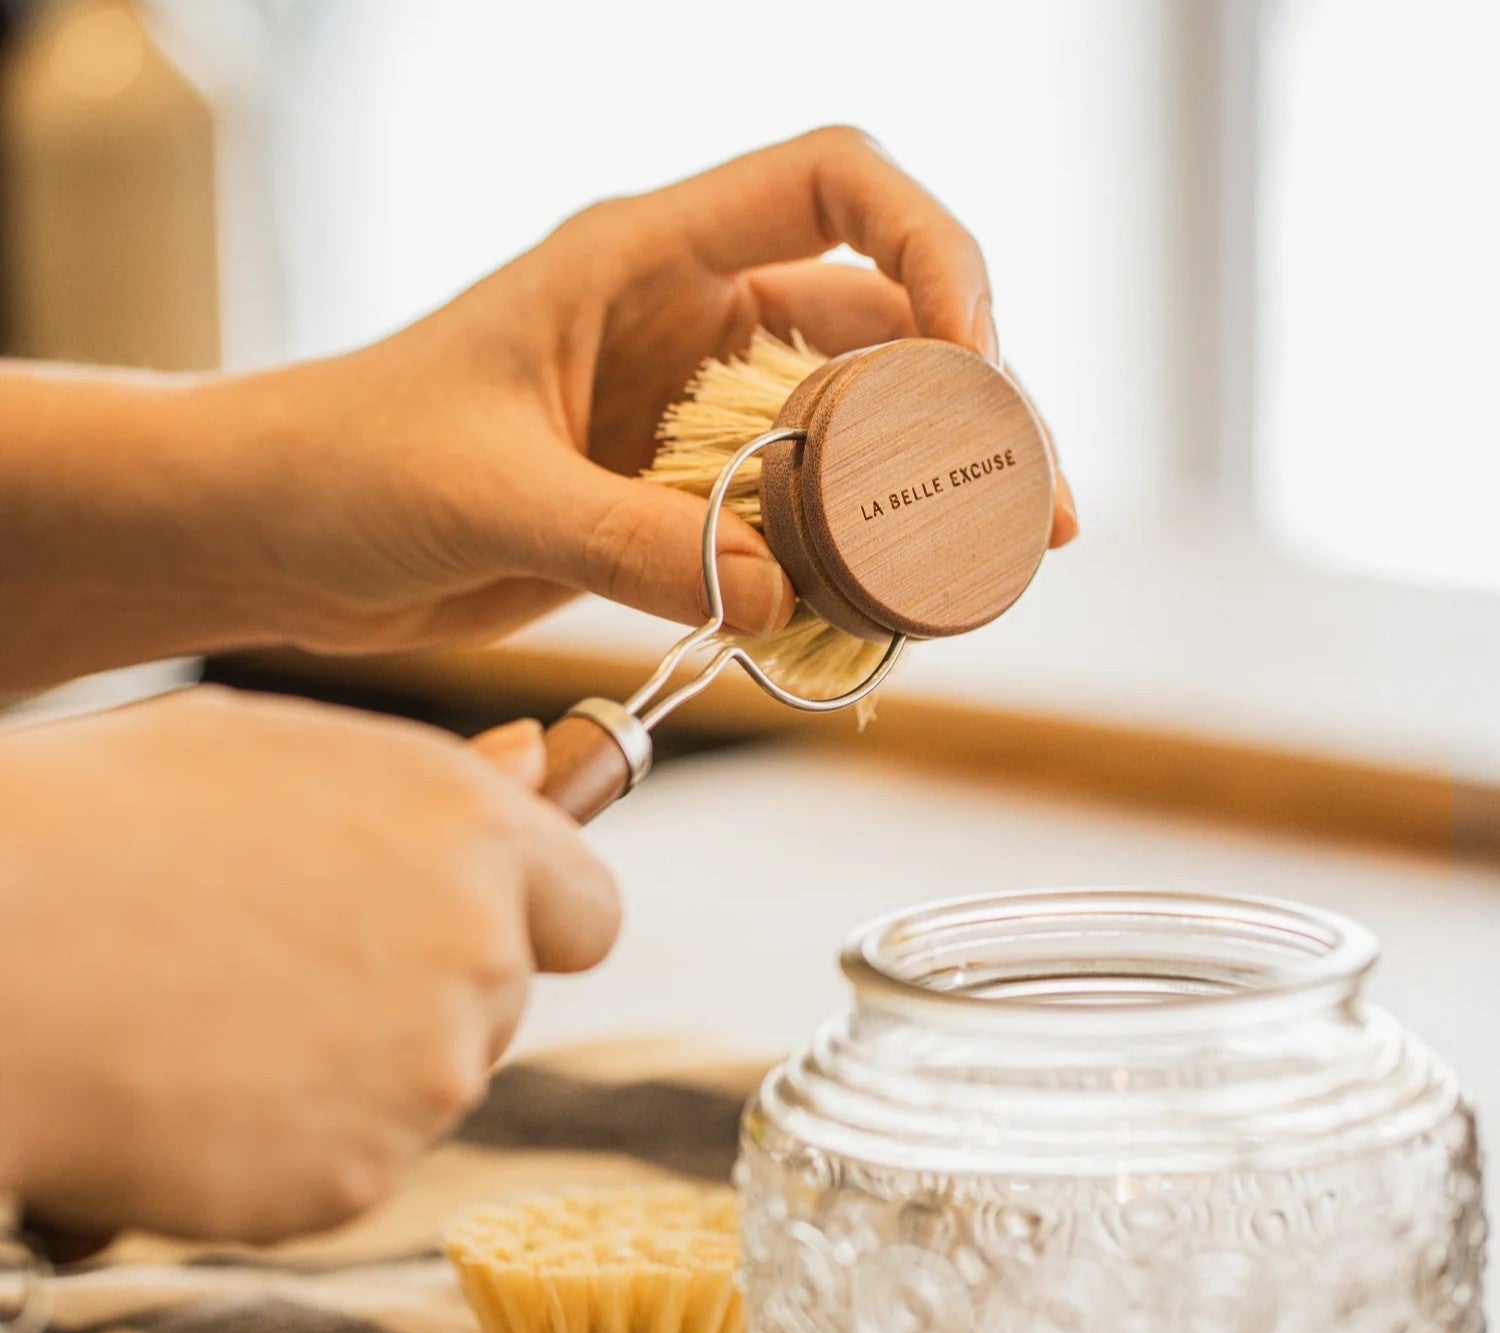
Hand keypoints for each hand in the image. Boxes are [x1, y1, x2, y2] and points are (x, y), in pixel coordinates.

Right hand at [0, 689, 617, 1241]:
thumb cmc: (103, 826)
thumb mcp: (272, 750)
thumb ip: (431, 777)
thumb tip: (536, 764)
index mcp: (470, 833)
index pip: (588, 910)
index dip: (535, 919)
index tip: (479, 924)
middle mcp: (478, 953)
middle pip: (503, 999)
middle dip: (428, 989)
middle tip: (291, 961)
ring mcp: (426, 1075)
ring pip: (431, 1081)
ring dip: (360, 1066)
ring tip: (223, 1014)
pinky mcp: (358, 1177)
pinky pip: (356, 1159)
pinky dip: (297, 1141)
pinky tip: (203, 1089)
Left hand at [203, 127, 1077, 655]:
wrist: (277, 535)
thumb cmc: (345, 465)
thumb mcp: (489, 493)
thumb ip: (633, 542)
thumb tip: (785, 596)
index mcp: (646, 257)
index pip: (836, 184)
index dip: (934, 249)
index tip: (977, 357)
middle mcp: (687, 320)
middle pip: (881, 323)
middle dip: (970, 406)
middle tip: (1031, 507)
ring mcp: (688, 413)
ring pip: (850, 429)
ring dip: (921, 494)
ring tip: (983, 572)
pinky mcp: (676, 499)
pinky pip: (792, 515)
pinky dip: (841, 560)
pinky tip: (878, 612)